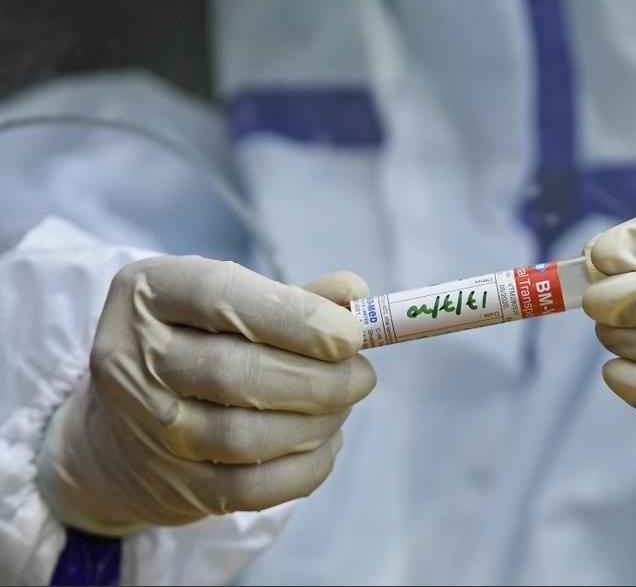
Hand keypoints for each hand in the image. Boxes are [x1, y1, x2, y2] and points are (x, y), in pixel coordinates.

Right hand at [37, 256, 375, 534]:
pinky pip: (251, 489)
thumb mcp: (235, 301)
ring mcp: (145, 430)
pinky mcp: (172, 487)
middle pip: (233, 373)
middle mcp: (132, 359)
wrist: (125, 429)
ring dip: (317, 422)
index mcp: (148, 293)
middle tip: (362, 376)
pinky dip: (307, 468)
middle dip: (318, 378)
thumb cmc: (200, 345)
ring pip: (244, 436)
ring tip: (343, 404)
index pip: (220, 297)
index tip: (351, 335)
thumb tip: (357, 296)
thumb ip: (297, 296)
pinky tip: (326, 442)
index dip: (295, 316)